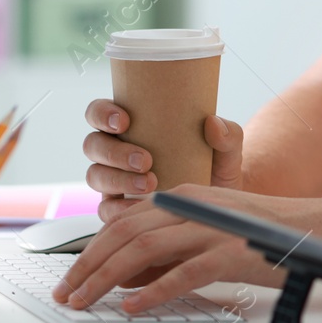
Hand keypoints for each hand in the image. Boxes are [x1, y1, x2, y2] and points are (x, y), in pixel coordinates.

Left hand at [50, 183, 284, 313]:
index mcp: (186, 198)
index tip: (71, 277)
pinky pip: (184, 273)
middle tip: (65, 294)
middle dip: (87, 265)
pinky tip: (134, 307)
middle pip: (125, 232)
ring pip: (145, 249)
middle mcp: (195, 207)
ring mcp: (214, 228)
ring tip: (86, 302)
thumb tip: (127, 279)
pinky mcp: (233, 253)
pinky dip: (154, 291)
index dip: (90, 249)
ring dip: (107, 278)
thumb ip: (171, 250)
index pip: (124, 221)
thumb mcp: (212, 233)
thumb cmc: (269, 237)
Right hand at [83, 99, 245, 221]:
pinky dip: (119, 208)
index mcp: (133, 128)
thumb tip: (213, 123)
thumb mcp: (227, 152)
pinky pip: (105, 208)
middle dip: (115, 151)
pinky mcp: (117, 208)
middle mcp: (116, 153)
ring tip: (151, 183)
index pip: (101, 113)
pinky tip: (139, 208)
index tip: (125, 121)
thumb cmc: (216, 170)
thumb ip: (228, 135)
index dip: (103, 114)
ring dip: (118, 178)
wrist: (220, 207)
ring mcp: (113, 181)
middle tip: (146, 160)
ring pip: (95, 175)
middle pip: (93, 145)